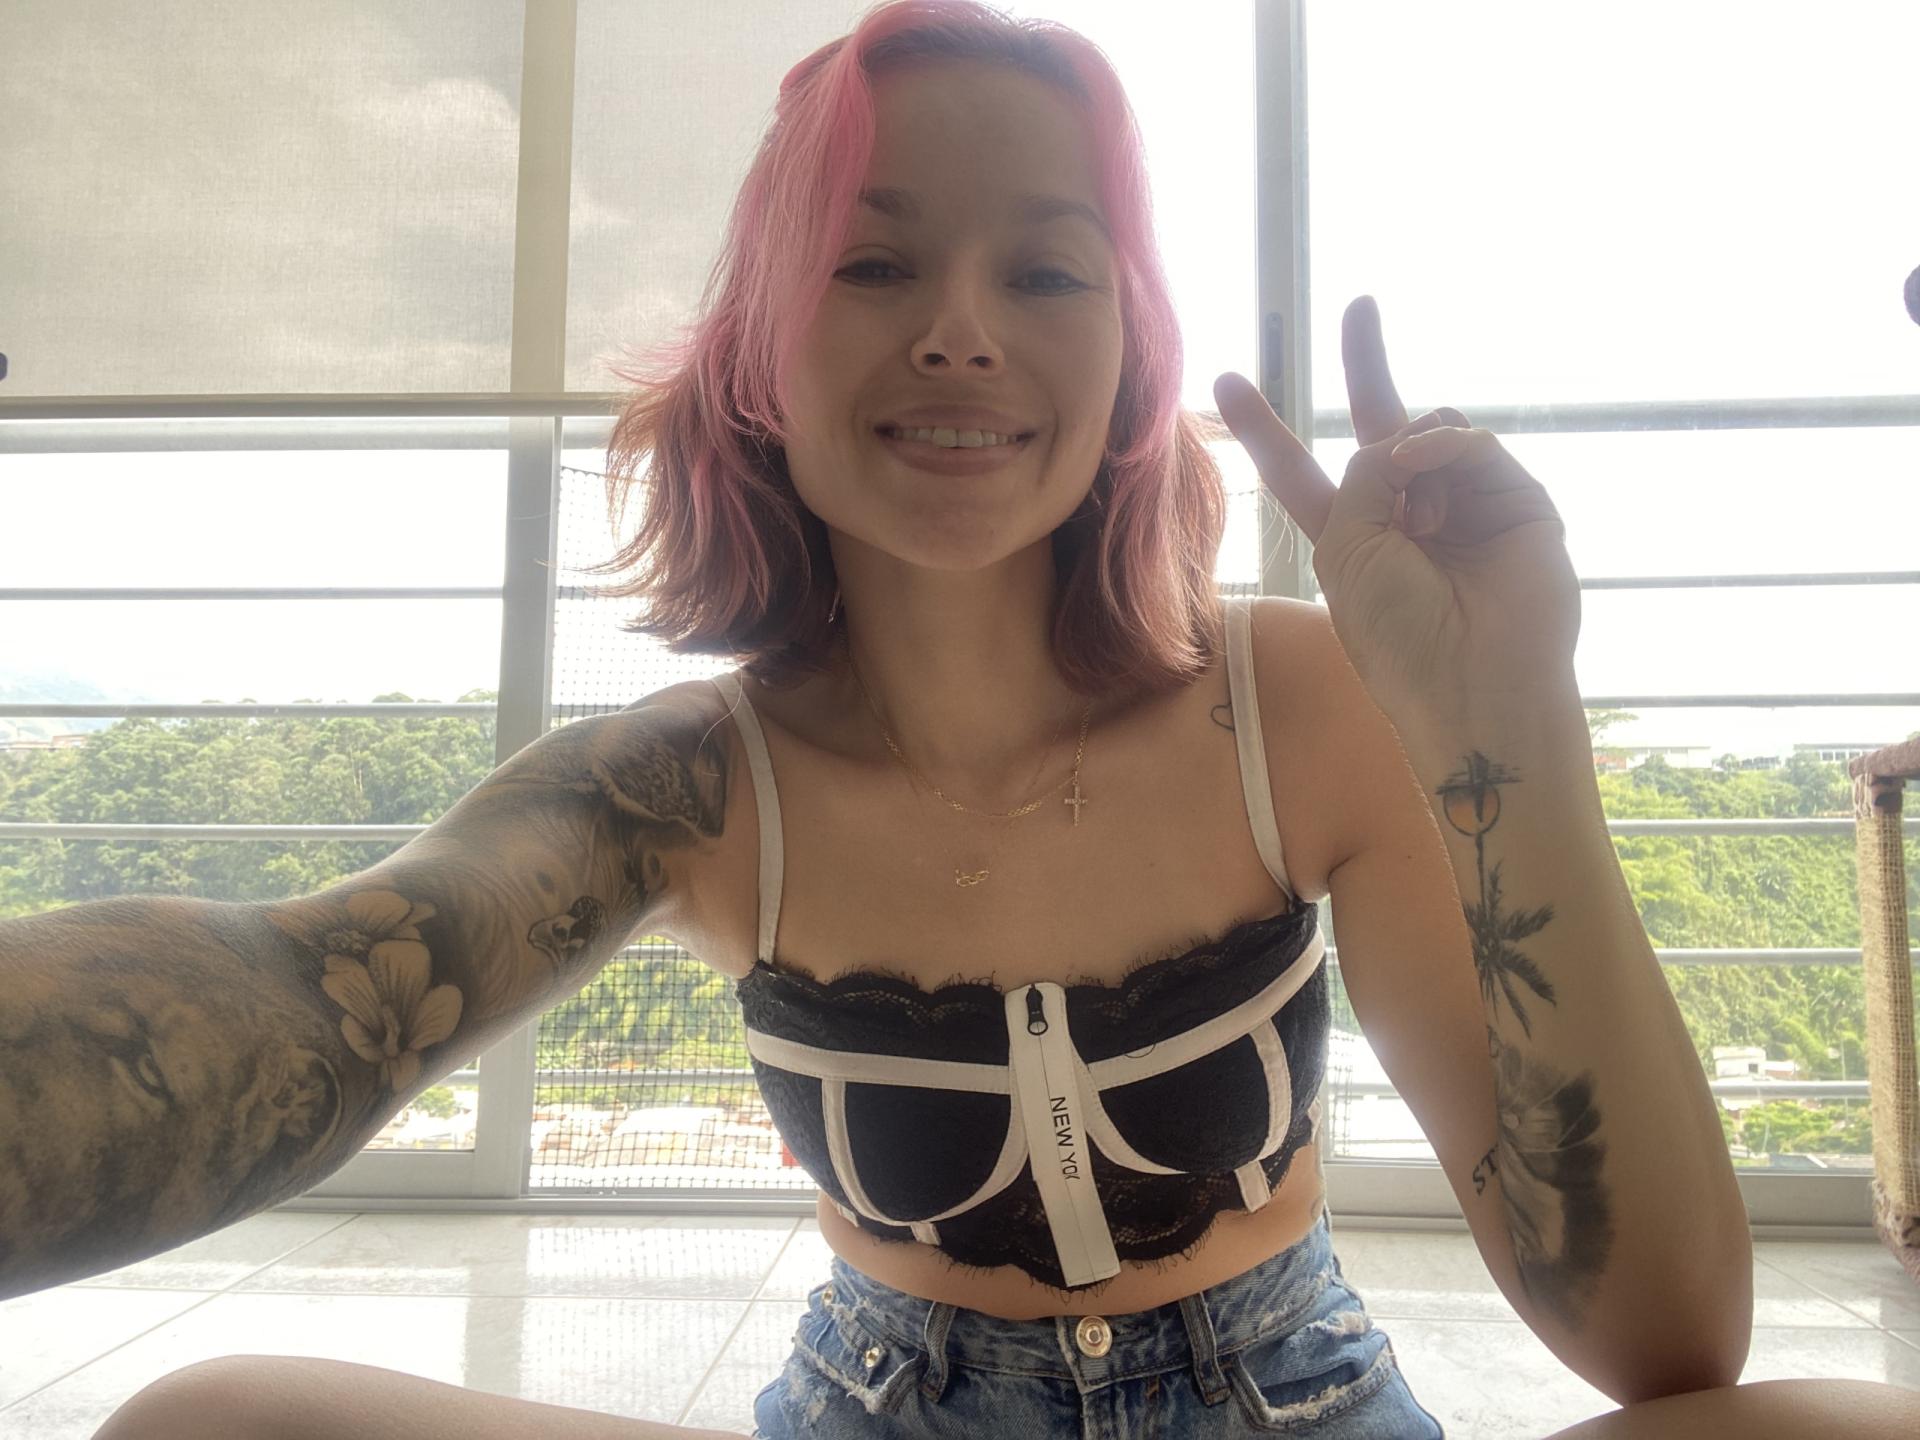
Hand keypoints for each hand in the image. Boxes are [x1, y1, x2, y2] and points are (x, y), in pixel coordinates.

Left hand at [1213, 296, 1580, 720]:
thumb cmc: (1397, 630)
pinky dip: (1446, 447)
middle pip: (1377, 424)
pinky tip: (1433, 476)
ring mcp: (1464, 505)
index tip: (1227, 381)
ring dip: (1409, 453)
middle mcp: (1407, 515)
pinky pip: (1470, 441)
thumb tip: (1407, 438)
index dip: (1266, 431)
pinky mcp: (1515, 499)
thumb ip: (1363, 476)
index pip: (1299, 473)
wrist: (1477, 677)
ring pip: (1427, 427)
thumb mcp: (1346, 547)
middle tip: (1359, 306)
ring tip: (1417, 518)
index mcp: (1350, 536)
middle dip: (1366, 364)